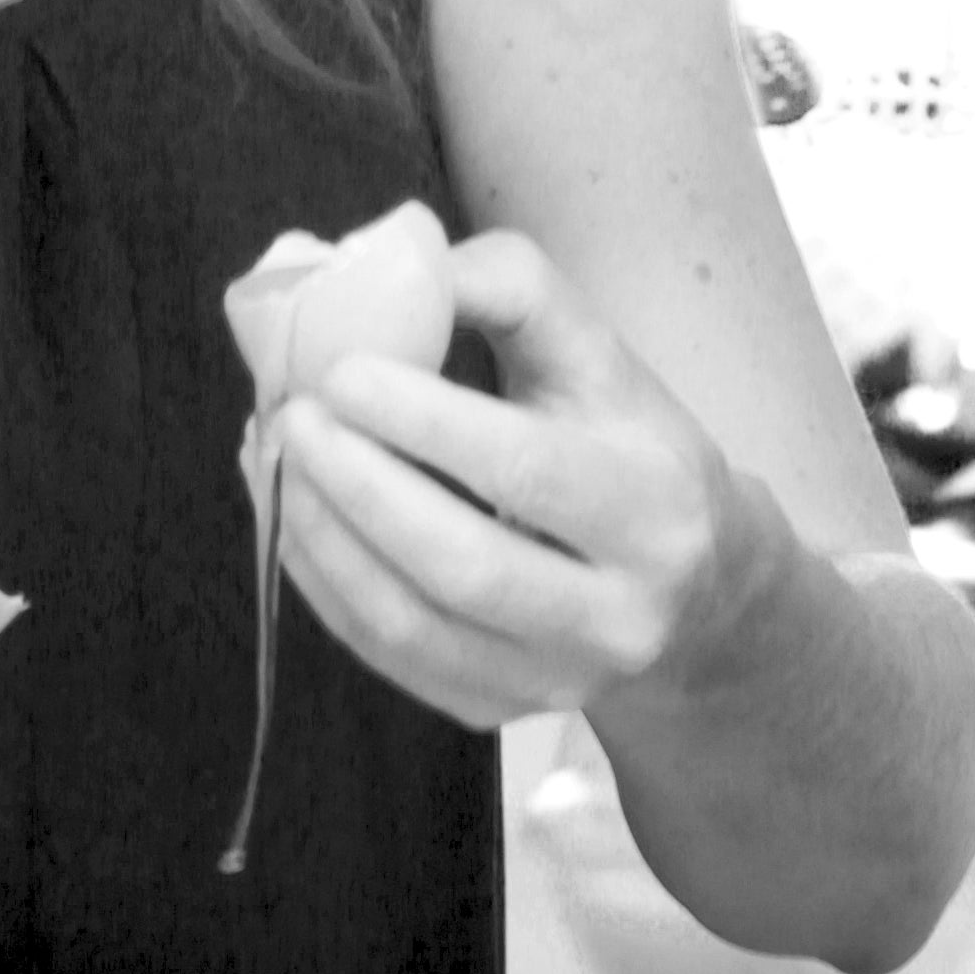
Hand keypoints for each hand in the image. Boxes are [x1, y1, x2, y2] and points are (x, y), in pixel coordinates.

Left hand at [251, 229, 766, 737]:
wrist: (699, 589)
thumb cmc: (629, 446)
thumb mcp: (601, 355)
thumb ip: (511, 288)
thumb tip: (390, 262)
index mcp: (654, 506)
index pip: (525, 470)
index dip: (421, 420)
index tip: (339, 372)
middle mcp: (619, 611)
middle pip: (463, 564)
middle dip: (359, 488)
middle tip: (290, 420)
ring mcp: (559, 676)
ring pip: (414, 626)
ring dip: (324, 542)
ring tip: (275, 464)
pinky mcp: (504, 710)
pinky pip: (392, 659)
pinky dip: (325, 588)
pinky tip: (294, 522)